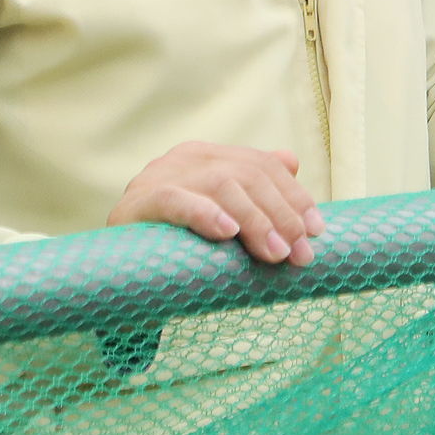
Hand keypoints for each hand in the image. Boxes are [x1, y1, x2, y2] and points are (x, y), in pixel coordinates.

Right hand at [110, 142, 322, 266]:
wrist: (116, 277)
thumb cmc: (176, 248)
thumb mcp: (221, 220)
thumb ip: (252, 191)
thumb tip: (292, 161)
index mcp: (207, 157)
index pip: (261, 166)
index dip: (294, 196)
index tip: (318, 231)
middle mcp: (183, 158)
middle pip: (247, 175)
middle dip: (282, 215)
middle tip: (300, 254)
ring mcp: (156, 176)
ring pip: (220, 184)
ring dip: (255, 220)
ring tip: (275, 254)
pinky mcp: (134, 204)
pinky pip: (174, 200)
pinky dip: (204, 213)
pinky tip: (227, 232)